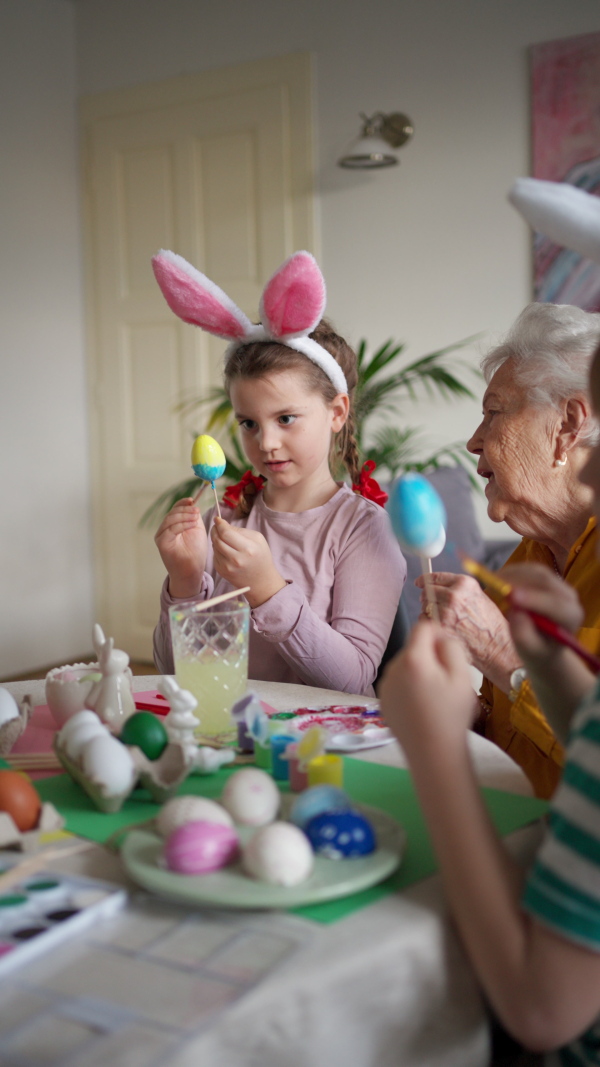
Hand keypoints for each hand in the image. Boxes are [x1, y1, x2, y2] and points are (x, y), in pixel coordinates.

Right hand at [154, 498, 206, 597]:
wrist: (192, 570)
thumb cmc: (195, 552)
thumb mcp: (197, 530)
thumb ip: (194, 518)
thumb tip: (193, 503)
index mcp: (172, 525)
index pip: (175, 509)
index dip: (182, 503)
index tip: (192, 500)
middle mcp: (164, 529)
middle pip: (172, 513)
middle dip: (185, 510)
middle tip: (197, 510)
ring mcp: (161, 536)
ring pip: (171, 519)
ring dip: (185, 516)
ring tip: (196, 517)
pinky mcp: (161, 542)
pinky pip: (170, 529)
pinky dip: (182, 525)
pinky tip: (193, 524)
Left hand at [211, 518, 286, 606]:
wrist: (261, 580)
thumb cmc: (261, 557)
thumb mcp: (257, 539)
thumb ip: (240, 530)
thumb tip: (223, 524)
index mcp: (247, 549)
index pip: (226, 533)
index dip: (219, 524)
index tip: (217, 519)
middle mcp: (236, 559)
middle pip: (217, 539)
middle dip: (215, 530)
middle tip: (216, 526)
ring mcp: (227, 567)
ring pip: (214, 547)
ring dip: (216, 539)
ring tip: (222, 537)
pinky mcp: (222, 572)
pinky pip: (215, 555)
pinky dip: (217, 549)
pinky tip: (225, 549)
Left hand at [379, 621, 477, 759]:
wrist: (432, 753)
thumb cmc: (451, 715)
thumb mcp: (462, 676)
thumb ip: (451, 647)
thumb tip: (440, 636)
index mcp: (413, 659)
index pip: (423, 628)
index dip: (439, 633)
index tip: (450, 651)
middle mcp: (393, 668)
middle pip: (414, 648)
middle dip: (431, 655)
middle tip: (448, 678)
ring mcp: (385, 685)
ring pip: (406, 666)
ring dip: (420, 671)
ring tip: (436, 696)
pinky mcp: (383, 701)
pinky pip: (398, 683)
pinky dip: (410, 687)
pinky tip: (423, 706)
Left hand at [415, 572, 515, 690]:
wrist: (497, 646)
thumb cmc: (491, 624)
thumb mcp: (479, 596)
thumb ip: (459, 589)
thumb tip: (437, 587)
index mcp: (464, 584)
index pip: (435, 577)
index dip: (425, 580)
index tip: (420, 582)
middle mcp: (454, 595)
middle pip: (427, 592)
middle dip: (428, 598)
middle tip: (435, 607)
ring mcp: (446, 612)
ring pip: (424, 608)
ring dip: (429, 613)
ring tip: (446, 621)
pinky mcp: (440, 628)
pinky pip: (425, 623)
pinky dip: (430, 626)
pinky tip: (444, 630)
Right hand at [503, 563, 585, 674]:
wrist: (544, 645)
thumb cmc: (538, 651)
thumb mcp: (530, 651)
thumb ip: (524, 635)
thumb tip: (515, 612)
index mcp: (571, 617)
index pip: (556, 605)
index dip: (534, 599)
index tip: (511, 596)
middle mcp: (569, 597)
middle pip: (545, 581)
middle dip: (519, 581)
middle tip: (494, 584)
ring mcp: (559, 585)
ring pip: (536, 571)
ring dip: (513, 574)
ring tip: (492, 582)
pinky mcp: (547, 579)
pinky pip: (529, 569)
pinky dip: (512, 572)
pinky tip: (498, 580)